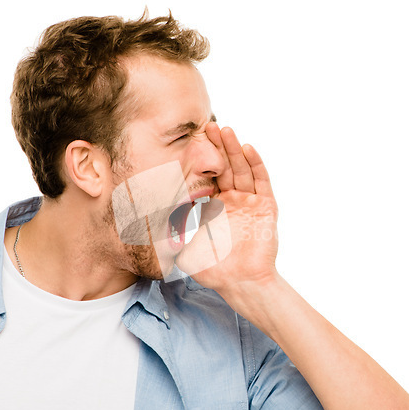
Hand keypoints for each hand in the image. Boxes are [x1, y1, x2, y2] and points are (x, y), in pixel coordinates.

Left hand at [176, 123, 279, 302]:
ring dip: (234, 149)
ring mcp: (250, 202)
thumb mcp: (186, 248)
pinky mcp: (265, 206)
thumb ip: (171, 236)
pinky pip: (261, 181)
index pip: (209, 177)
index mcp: (216, 207)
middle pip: (225, 167)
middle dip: (217, 148)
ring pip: (242, 169)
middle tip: (207, 127)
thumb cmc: (215, 269)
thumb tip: (143, 230)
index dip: (201, 161)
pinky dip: (255, 164)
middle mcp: (234, 201)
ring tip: (224, 130)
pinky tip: (247, 148)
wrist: (240, 283)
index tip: (190, 143)